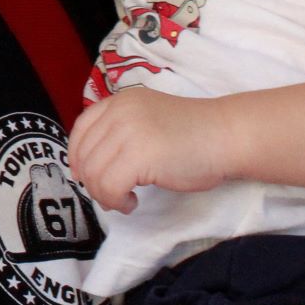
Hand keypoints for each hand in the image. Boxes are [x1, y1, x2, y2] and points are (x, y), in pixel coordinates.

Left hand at [69, 86, 229, 212]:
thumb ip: (120, 133)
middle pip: (84, 155)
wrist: (227, 135)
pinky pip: (109, 187)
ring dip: (105, 195)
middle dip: (92, 182)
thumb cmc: (194, 135)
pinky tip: (132, 202)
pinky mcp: (139, 155)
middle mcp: (119, 112)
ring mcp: (128, 131)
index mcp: (120, 101)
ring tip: (124, 200)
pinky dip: (116, 201)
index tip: (84, 176)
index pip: (81, 129)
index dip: (77, 156)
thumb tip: (89, 166)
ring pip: (94, 174)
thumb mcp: (147, 122)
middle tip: (112, 197)